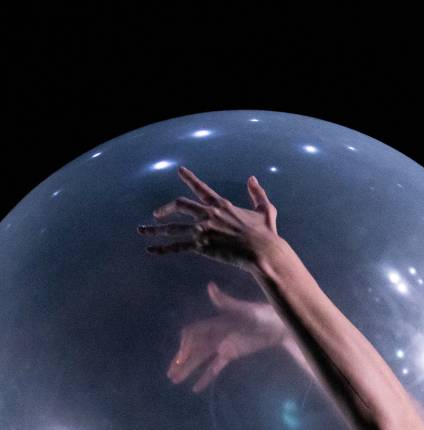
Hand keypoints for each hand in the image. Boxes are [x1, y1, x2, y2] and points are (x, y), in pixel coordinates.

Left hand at [138, 166, 280, 269]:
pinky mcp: (201, 245)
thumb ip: (258, 193)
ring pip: (172, 228)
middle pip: (179, 205)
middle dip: (165, 209)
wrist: (264, 251)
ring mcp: (203, 229)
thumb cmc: (267, 234)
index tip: (179, 171)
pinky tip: (151, 251)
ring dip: (155, 230)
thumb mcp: (266, 210)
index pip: (201, 188)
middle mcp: (208, 214)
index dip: (190, 178)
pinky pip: (177, 246)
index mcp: (222, 205)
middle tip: (156, 215)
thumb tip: (253, 179)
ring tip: (142, 231)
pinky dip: (162, 249)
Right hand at [168, 281, 288, 392]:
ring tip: (175, 380)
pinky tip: (196, 388)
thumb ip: (227, 302)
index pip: (194, 334)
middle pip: (193, 349)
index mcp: (215, 323)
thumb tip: (210, 286)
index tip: (181, 357)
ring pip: (201, 359)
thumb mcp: (246, 311)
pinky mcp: (230, 354)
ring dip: (188, 369)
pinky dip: (206, 376)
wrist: (280, 325)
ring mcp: (222, 345)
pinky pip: (215, 366)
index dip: (186, 345)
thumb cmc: (263, 315)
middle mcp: (215, 334)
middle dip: (181, 361)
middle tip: (170, 374)